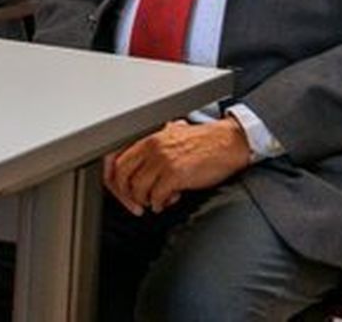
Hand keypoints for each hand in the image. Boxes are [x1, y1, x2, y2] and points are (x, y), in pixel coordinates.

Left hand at [103, 118, 251, 216]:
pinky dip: (158, 204)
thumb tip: (137, 169)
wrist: (228, 142)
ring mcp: (162, 160)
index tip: (119, 191)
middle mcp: (151, 146)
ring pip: (138, 188)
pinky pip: (156, 196)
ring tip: (154, 202)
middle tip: (134, 204)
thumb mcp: (171, 136)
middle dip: (125, 194)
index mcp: (148, 137)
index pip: (116, 158)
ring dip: (144, 200)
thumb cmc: (203, 142)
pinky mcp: (175, 174)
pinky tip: (165, 203)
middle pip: (122, 175)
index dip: (114, 178)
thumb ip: (152, 148)